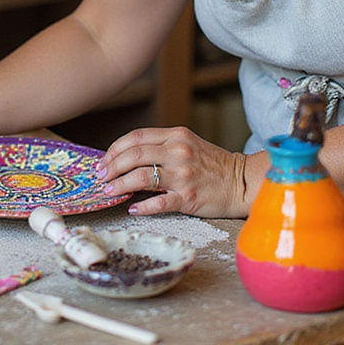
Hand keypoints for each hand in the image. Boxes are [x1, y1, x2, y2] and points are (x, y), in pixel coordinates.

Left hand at [95, 125, 253, 218]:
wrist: (243, 182)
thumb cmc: (212, 165)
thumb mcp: (186, 144)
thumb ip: (160, 146)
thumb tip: (124, 158)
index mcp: (175, 136)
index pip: (135, 138)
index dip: (114, 149)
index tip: (103, 161)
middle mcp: (178, 152)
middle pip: (133, 155)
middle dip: (111, 167)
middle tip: (100, 177)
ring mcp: (183, 174)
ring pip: (141, 177)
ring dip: (119, 185)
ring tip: (109, 191)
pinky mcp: (189, 197)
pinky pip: (159, 202)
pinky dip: (142, 206)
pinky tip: (132, 208)